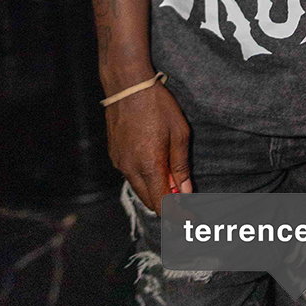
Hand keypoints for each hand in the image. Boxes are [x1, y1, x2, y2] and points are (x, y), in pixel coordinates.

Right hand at [105, 84, 191, 214]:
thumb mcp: (179, 133)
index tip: (191, 220)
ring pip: (139, 190)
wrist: (127, 85)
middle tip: (185, 197)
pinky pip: (130, 176)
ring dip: (155, 191)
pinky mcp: (114, 155)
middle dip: (168, 205)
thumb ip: (181, 166)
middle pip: (150, 202)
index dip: (178, 216)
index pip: (163, 205)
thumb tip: (186, 192)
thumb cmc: (157, 105)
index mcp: (149, 166)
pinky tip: (155, 164)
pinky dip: (144, 179)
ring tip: (172, 177)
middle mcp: (130, 169)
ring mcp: (119, 162)